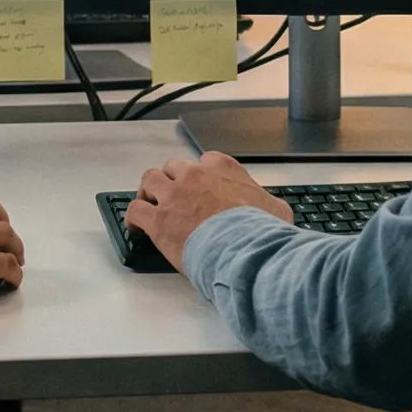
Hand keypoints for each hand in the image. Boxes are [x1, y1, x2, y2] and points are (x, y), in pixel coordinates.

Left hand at [122, 152, 291, 272]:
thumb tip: (274, 211)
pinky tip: (135, 227)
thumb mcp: (277, 210)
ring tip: (149, 205)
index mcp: (223, 168)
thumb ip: (269, 203)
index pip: (206, 161)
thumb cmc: (262, 232)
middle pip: (173, 168)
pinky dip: (133, 217)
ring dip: (149, 191)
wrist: (245, 250)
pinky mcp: (158, 220)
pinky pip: (136, 210)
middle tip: (172, 196)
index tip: (201, 188)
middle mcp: (195, 175)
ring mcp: (174, 195)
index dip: (201, 176)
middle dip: (172, 180)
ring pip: (150, 180)